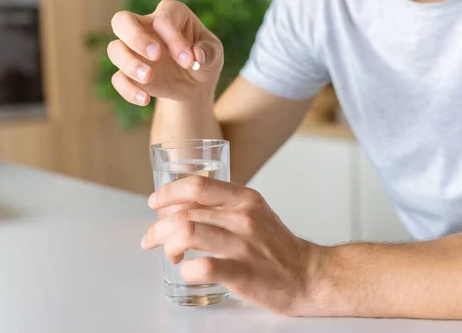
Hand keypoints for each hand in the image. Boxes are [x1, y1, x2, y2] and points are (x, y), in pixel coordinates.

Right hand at [108, 0, 223, 105]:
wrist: (195, 85)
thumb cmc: (204, 59)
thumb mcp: (215, 54)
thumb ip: (209, 51)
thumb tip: (198, 56)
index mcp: (170, 14)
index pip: (163, 18)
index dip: (173, 38)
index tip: (189, 61)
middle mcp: (146, 27)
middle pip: (122, 20)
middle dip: (135, 37)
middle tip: (156, 55)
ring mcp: (133, 50)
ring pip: (114, 49)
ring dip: (129, 63)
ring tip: (149, 77)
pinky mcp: (129, 73)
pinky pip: (118, 79)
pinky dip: (128, 89)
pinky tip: (145, 99)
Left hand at [140, 176, 327, 315]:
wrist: (309, 275)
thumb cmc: (276, 245)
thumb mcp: (255, 212)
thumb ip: (224, 205)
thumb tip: (182, 205)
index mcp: (245, 199)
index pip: (197, 186)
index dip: (169, 193)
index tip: (154, 203)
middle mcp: (243, 217)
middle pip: (185, 213)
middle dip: (158, 228)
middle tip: (151, 239)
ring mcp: (243, 245)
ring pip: (187, 233)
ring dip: (168, 245)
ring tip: (171, 255)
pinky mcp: (243, 273)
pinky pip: (203, 266)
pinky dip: (187, 269)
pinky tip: (188, 271)